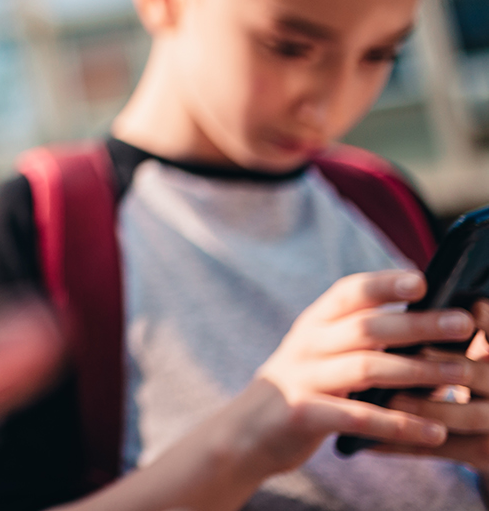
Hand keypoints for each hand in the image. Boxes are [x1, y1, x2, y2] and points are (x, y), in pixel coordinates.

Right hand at [235, 270, 471, 476]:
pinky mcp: (305, 414)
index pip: (350, 292)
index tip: (422, 280)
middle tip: (464, 324)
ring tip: (461, 373)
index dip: (384, 283)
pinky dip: (401, 424)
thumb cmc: (304, 387)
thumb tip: (431, 322)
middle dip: (418, 324)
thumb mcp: (321, 351)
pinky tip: (436, 431)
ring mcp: (304, 378)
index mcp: (315, 323)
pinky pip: (359, 417)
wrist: (248, 431)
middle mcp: (308, 344)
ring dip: (418, 370)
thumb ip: (362, 336)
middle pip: (367, 327)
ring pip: (366, 368)